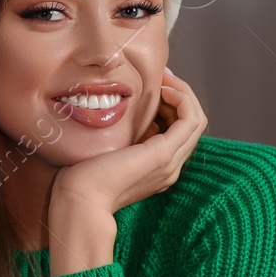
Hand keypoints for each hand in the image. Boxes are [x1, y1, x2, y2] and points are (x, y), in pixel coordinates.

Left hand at [50, 68, 207, 215]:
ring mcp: (170, 163)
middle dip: (180, 95)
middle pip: (191, 124)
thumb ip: (120, 137)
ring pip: (196, 120)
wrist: (79, 200)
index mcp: (157, 168)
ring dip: (183, 93)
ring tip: (164, 79)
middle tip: (162, 76)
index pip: (178, 132)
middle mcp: (169, 167)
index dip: (171, 105)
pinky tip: (164, 90)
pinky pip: (191, 121)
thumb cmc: (81, 178)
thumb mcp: (107, 151)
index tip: (154, 85)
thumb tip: (121, 111)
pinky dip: (182, 100)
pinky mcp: (163, 155)